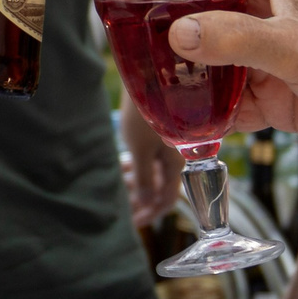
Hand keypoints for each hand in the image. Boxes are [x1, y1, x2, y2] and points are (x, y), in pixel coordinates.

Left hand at [121, 96, 184, 227]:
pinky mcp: (161, 133)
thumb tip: (145, 204)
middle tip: (123, 206)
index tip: (135, 223)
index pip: (168, 199)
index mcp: (177, 164)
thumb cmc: (145, 112)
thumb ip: (144, 178)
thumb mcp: (141, 150)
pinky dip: (138, 164)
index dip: (152, 213)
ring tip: (120, 181)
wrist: (150, 75)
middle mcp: (177, 157)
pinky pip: (150, 158)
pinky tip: (124, 163)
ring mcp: (170, 145)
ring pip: (154, 172)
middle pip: (160, 187)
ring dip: (138, 180)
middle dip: (142, 198)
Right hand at [162, 0, 297, 164]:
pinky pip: (235, 104)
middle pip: (211, 21)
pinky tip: (191, 127)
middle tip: (137, 47)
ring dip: (193, 80)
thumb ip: (236, 38)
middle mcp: (273, 22)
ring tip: (155, 91)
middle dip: (176, 34)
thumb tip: (180, 34)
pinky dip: (214, 115)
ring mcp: (275, 62)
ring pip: (219, 65)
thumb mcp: (295, 46)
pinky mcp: (281, 99)